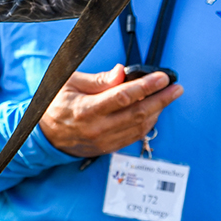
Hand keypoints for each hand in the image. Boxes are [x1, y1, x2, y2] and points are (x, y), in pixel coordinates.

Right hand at [39, 64, 181, 157]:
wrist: (45, 135)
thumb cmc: (56, 104)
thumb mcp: (70, 83)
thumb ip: (98, 80)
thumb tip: (121, 72)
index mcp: (87, 109)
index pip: (124, 97)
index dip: (146, 86)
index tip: (162, 78)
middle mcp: (97, 127)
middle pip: (138, 113)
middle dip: (161, 99)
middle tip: (176, 88)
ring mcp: (104, 140)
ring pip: (139, 126)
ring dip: (158, 111)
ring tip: (168, 97)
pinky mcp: (108, 148)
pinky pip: (134, 137)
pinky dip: (147, 124)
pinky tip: (154, 112)